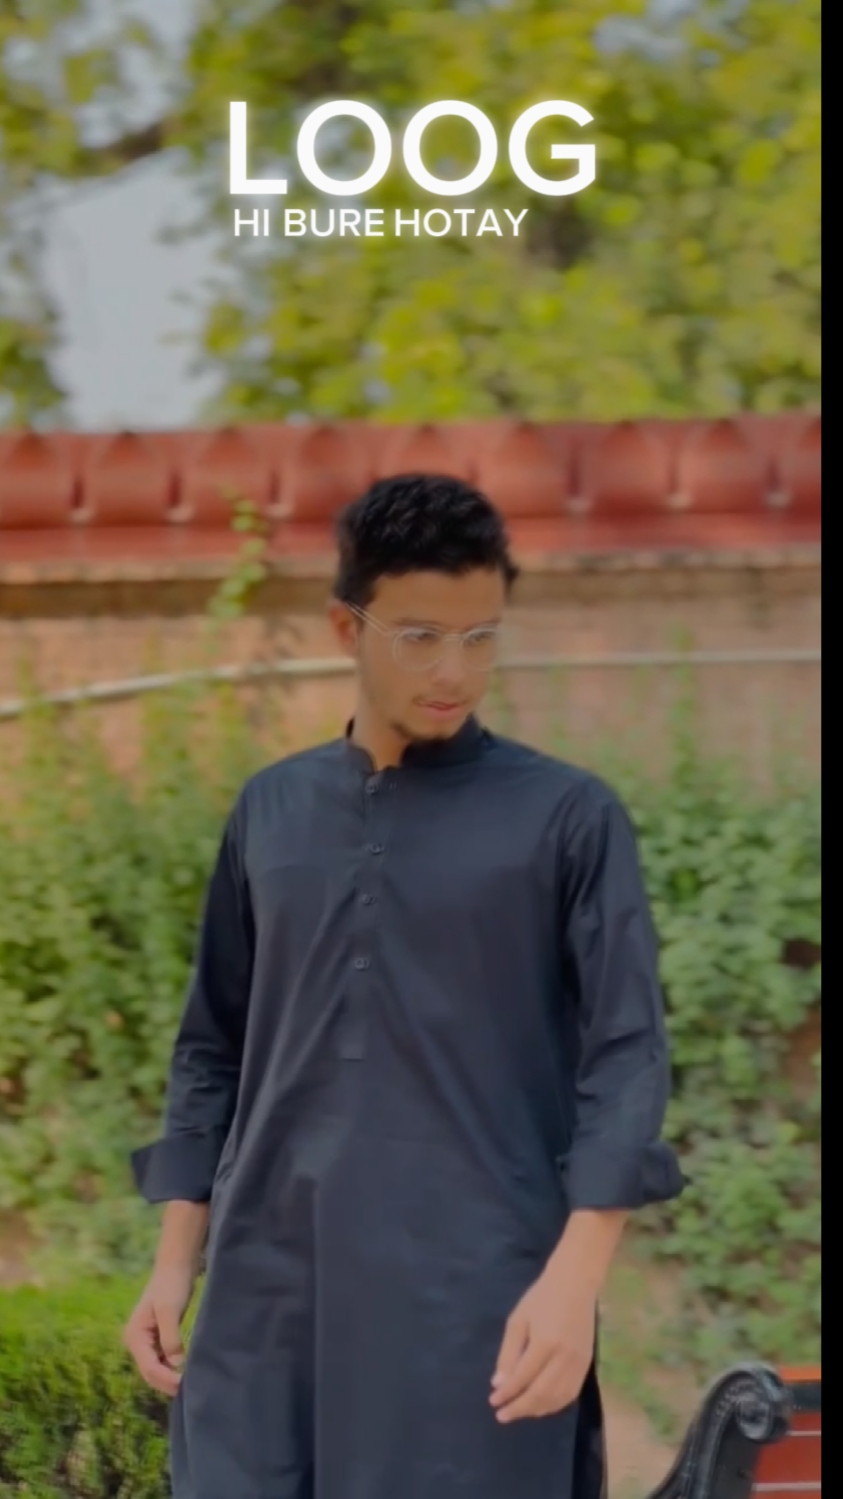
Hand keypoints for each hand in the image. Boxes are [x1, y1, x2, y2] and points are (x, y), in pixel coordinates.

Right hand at [123, 1264, 195, 1397]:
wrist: (176, 1267)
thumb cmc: (171, 1285)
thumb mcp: (170, 1310)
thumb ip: (170, 1338)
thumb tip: (176, 1363)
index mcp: (135, 1336)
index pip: (149, 1368)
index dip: (166, 1379)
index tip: (184, 1385)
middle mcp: (137, 1342)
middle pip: (150, 1372)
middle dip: (167, 1383)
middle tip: (188, 1391)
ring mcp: (146, 1341)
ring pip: (156, 1368)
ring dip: (170, 1377)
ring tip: (188, 1385)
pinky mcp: (158, 1337)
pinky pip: (163, 1359)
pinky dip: (172, 1368)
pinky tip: (186, 1372)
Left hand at [490, 1265, 595, 1422]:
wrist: (576, 1283)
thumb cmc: (542, 1297)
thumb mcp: (518, 1320)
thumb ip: (508, 1354)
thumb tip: (499, 1384)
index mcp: (545, 1343)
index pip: (523, 1378)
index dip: (507, 1393)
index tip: (493, 1401)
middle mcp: (564, 1358)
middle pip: (540, 1394)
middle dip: (519, 1408)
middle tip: (501, 1414)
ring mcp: (579, 1364)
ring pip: (556, 1398)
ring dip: (535, 1410)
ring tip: (518, 1411)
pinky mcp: (587, 1365)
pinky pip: (570, 1394)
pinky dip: (554, 1405)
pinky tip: (540, 1406)